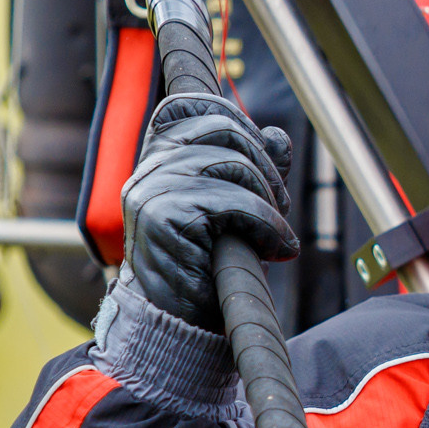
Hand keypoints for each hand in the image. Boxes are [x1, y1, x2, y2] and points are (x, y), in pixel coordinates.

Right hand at [121, 94, 297, 329]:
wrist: (179, 324)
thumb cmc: (208, 267)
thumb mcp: (238, 209)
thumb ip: (255, 169)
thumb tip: (278, 136)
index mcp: (158, 159)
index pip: (189, 103)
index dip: (235, 118)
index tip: (263, 155)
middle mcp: (148, 168)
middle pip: (221, 126)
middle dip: (265, 164)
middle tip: (280, 205)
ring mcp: (151, 190)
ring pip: (232, 163)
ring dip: (269, 200)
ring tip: (276, 233)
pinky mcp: (163, 216)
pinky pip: (233, 201)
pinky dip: (266, 224)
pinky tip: (276, 248)